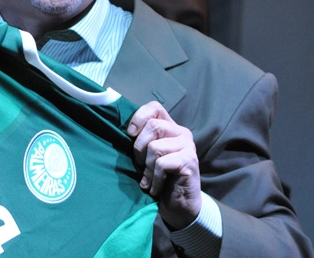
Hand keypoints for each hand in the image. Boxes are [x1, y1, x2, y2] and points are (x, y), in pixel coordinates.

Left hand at [127, 101, 201, 229]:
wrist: (179, 205)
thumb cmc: (160, 178)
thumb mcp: (147, 155)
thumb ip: (141, 139)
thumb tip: (123, 130)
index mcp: (170, 127)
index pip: (154, 108)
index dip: (138, 117)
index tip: (130, 134)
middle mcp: (181, 132)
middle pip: (153, 126)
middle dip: (139, 148)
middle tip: (140, 165)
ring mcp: (188, 146)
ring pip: (155, 147)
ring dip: (147, 167)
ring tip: (148, 179)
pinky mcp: (190, 161)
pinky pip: (162, 164)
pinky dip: (155, 178)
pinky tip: (155, 187)